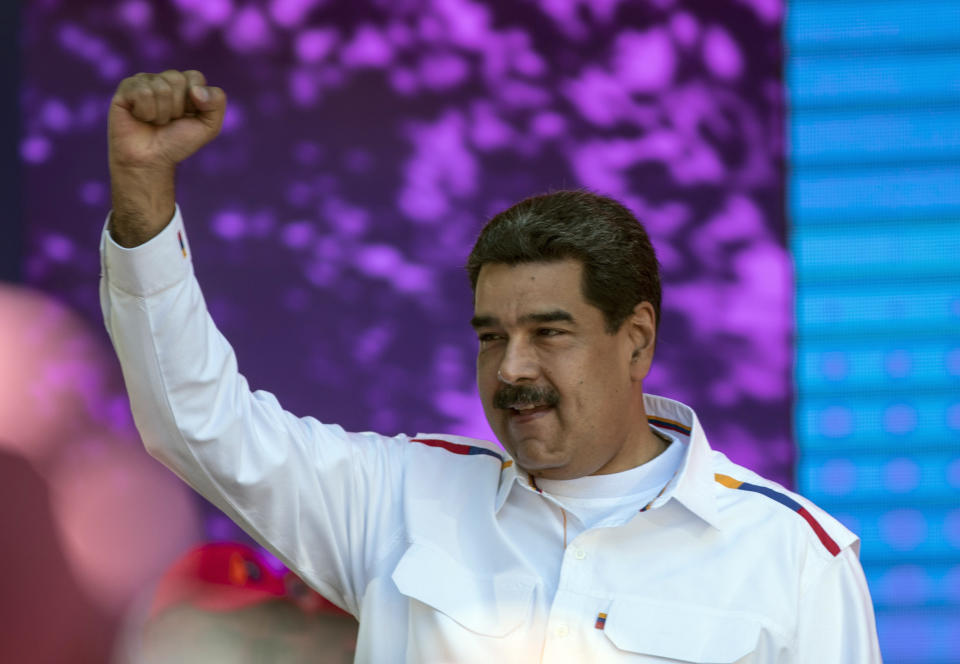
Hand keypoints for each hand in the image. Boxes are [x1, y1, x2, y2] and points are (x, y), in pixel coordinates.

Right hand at [108, 70, 225, 245]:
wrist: (150, 167)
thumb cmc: (178, 149)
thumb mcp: (208, 129)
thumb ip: (216, 105)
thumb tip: (199, 90)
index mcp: (182, 89)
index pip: (196, 78)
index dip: (197, 100)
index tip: (189, 119)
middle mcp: (162, 83)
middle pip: (180, 78)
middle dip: (180, 107)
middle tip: (169, 123)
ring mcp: (141, 85)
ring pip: (162, 84)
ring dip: (162, 110)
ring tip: (154, 123)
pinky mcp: (123, 93)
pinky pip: (142, 88)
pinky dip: (146, 108)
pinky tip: (140, 118)